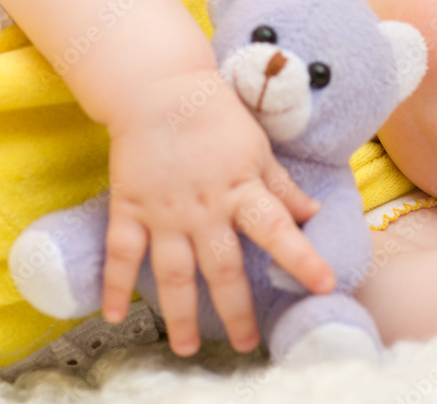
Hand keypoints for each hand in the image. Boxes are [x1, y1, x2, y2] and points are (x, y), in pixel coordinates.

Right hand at [100, 70, 334, 355]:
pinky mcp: (130, 208)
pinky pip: (122, 253)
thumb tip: (313, 214)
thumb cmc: (216, 114)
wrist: (159, 89)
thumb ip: (282, 187)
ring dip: (180, 313)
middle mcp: (204, 210)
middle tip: (248, 343)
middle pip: (223, 269)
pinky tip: (113, 315)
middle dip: (237, 311)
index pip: (278, 231)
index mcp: (242, 190)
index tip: (323, 285)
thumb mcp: (258, 148)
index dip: (302, 258)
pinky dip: (115, 285)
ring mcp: (164, 213)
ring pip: (174, 273)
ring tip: (185, 347)